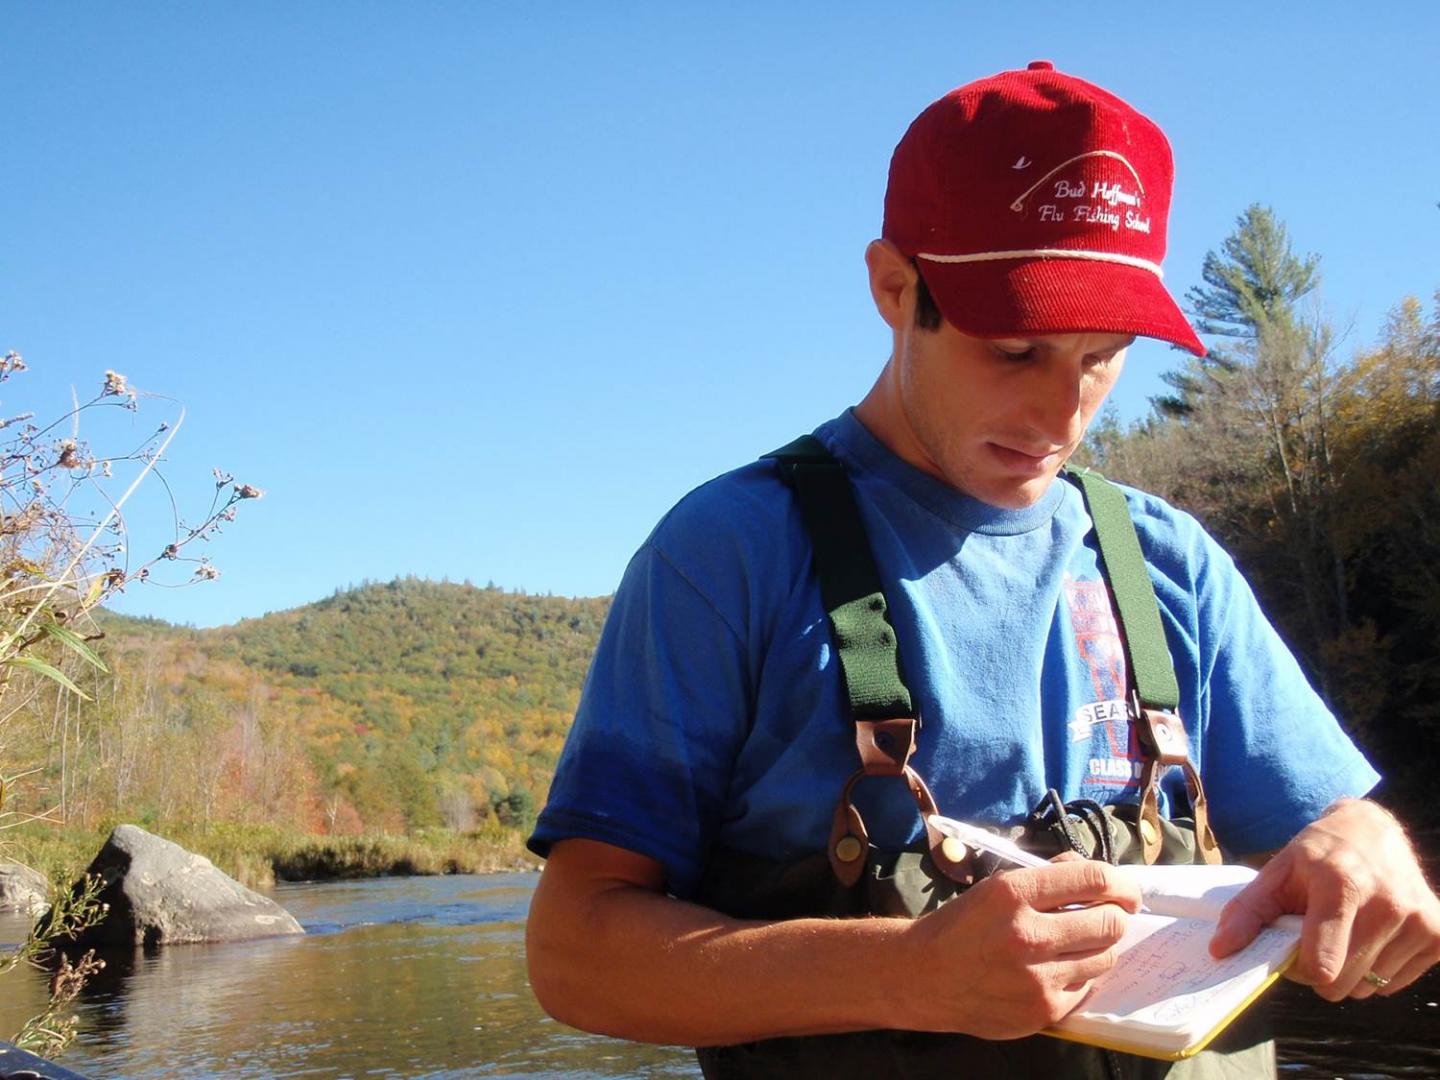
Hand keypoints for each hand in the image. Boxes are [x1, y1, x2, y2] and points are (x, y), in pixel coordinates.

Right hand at [903, 858, 1141, 1037]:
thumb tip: (1093, 873)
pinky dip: (1079, 975)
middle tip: (1109, 916)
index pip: (1093, 880)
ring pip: (1105, 957)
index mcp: (1013, 893)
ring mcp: (1037, 977)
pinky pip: (1086, 988)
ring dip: (1100, 946)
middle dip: (1116, 916)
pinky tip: (1058, 968)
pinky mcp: (1043, 1010)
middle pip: (1110, 923)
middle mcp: (1027, 934)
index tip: (1125, 891)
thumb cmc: (962, 925)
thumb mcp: (995, 887)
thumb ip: (1046, 876)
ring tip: (1081, 942)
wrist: (924, 976)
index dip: (1120, 884)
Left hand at [1210, 799, 1439, 999]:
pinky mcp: (1439, 933)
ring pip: (1371, 987)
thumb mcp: (1278, 871)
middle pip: (1344, 982)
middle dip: (1322, 971)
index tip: (1294, 948)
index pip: (1322, 965)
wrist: (1372, 831)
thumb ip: (1246, 911)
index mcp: (1342, 884)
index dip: (1299, 969)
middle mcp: (1388, 903)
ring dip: (1351, 971)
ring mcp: (1419, 919)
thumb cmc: (1319, 854)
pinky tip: (1370, 935)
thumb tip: (1220, 951)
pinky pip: (1396, 984)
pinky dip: (1377, 970)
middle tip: (1317, 938)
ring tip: (1345, 931)